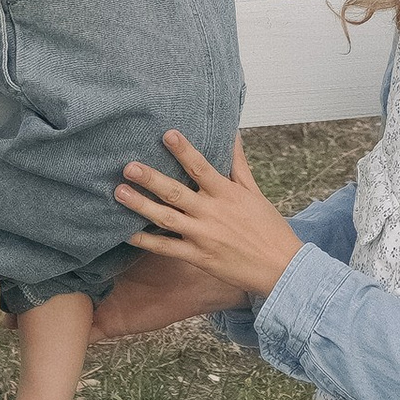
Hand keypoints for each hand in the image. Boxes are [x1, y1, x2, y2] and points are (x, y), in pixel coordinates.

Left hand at [114, 134, 301, 300]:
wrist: (280, 266)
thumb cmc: (268, 226)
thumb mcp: (255, 192)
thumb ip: (238, 163)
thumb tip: (232, 133)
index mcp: (227, 193)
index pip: (201, 166)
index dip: (184, 150)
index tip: (167, 134)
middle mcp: (212, 212)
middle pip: (176, 192)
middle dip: (151, 178)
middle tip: (128, 166)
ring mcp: (203, 236)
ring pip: (166, 218)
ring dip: (141, 205)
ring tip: (119, 192)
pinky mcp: (198, 257)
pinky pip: (166, 248)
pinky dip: (146, 241)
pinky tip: (127, 233)